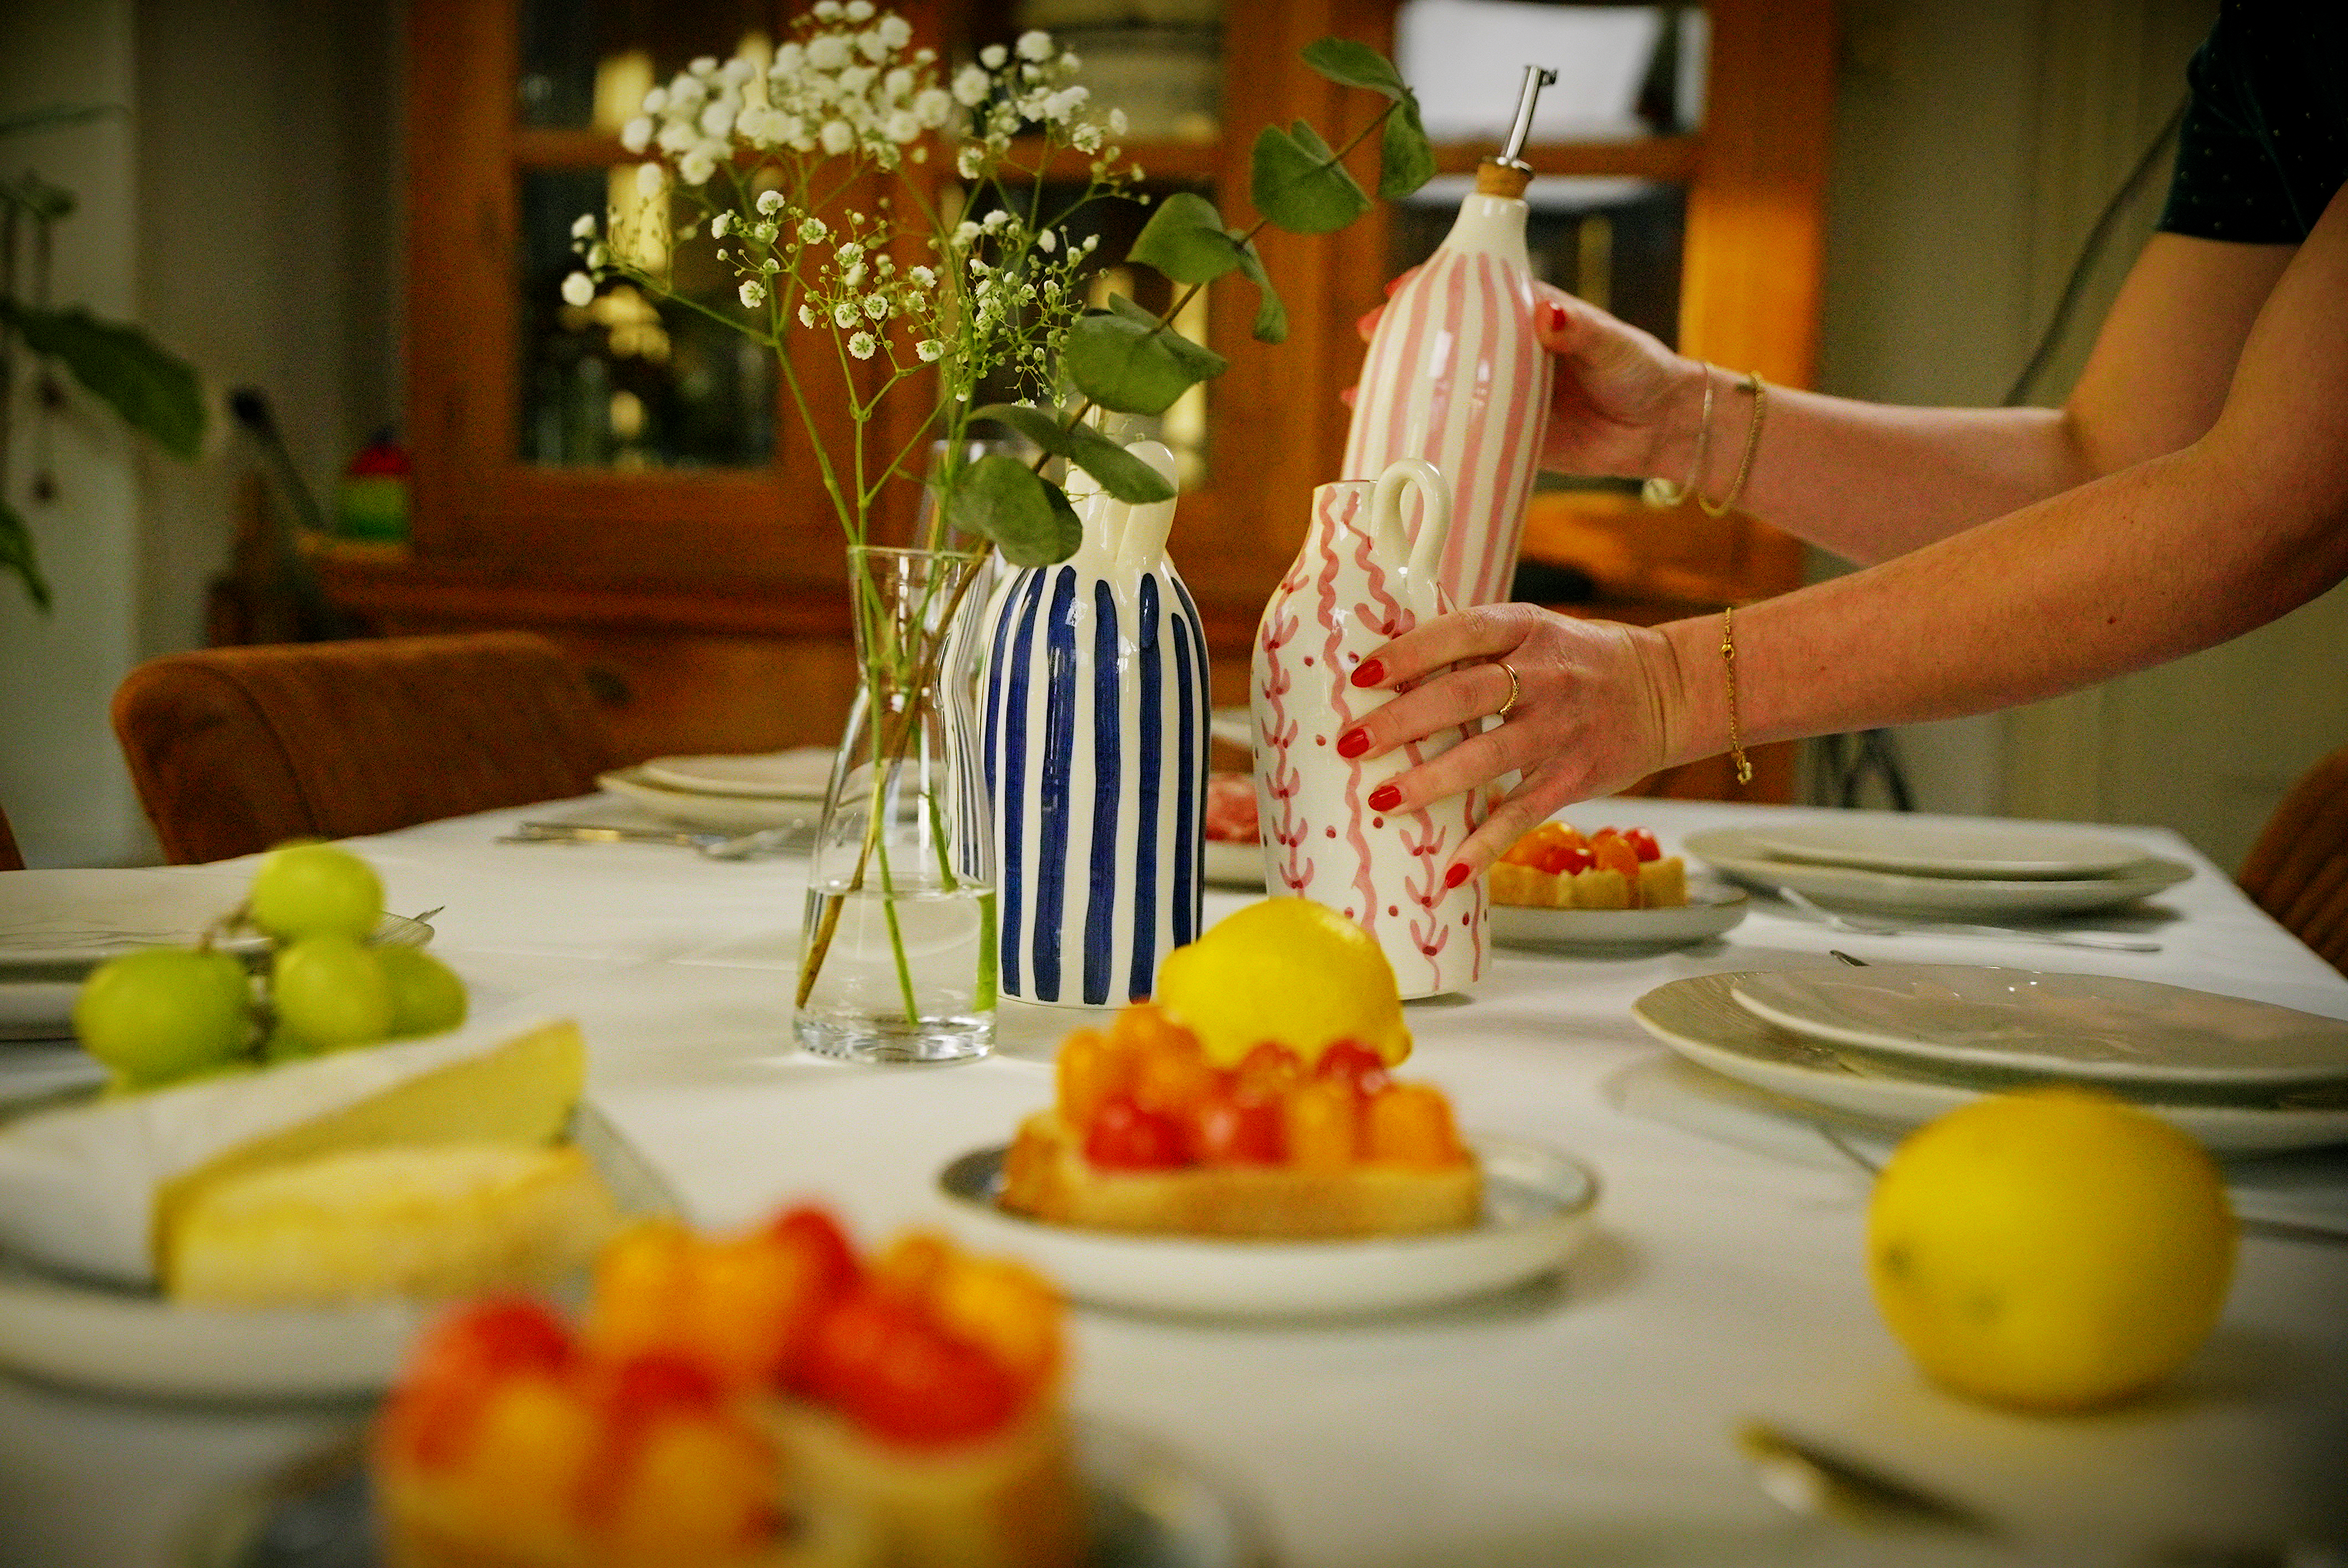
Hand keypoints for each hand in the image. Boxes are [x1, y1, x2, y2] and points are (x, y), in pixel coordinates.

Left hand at [1336, 604, 1686, 881]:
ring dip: (1433, 781)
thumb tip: (1384, 675)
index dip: (1411, 652)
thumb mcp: (1531, 633)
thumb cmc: (1576, 660)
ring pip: (1490, 756)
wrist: (1665, 690)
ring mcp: (1561, 729)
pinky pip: (1523, 813)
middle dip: (1404, 720)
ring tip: (1383, 800)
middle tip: (1351, 743)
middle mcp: (1545, 676)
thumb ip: (1472, 649)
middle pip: (1467, 695)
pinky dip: (1486, 845)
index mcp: (1527, 628)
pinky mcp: (1574, 777)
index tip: (1362, 676)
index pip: (1462, 632)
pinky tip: (1449, 870)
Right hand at [1349, 278, 1697, 481]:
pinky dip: (1427, 433)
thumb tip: (1544, 312)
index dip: (1432, 289)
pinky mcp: (1507, 436)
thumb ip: (1576, 327)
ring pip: (1444, 385)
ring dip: (1403, 386)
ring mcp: (1503, 396)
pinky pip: (1460, 432)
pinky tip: (1393, 435)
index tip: (1398, 291)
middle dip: (1401, 335)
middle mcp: (1508, 354)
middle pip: (1445, 338)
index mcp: (1528, 318)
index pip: (1472, 294)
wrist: (1660, 430)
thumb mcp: (1610, 342)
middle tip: (1366, 335)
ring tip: (1359, 391)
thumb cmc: (1641, 371)